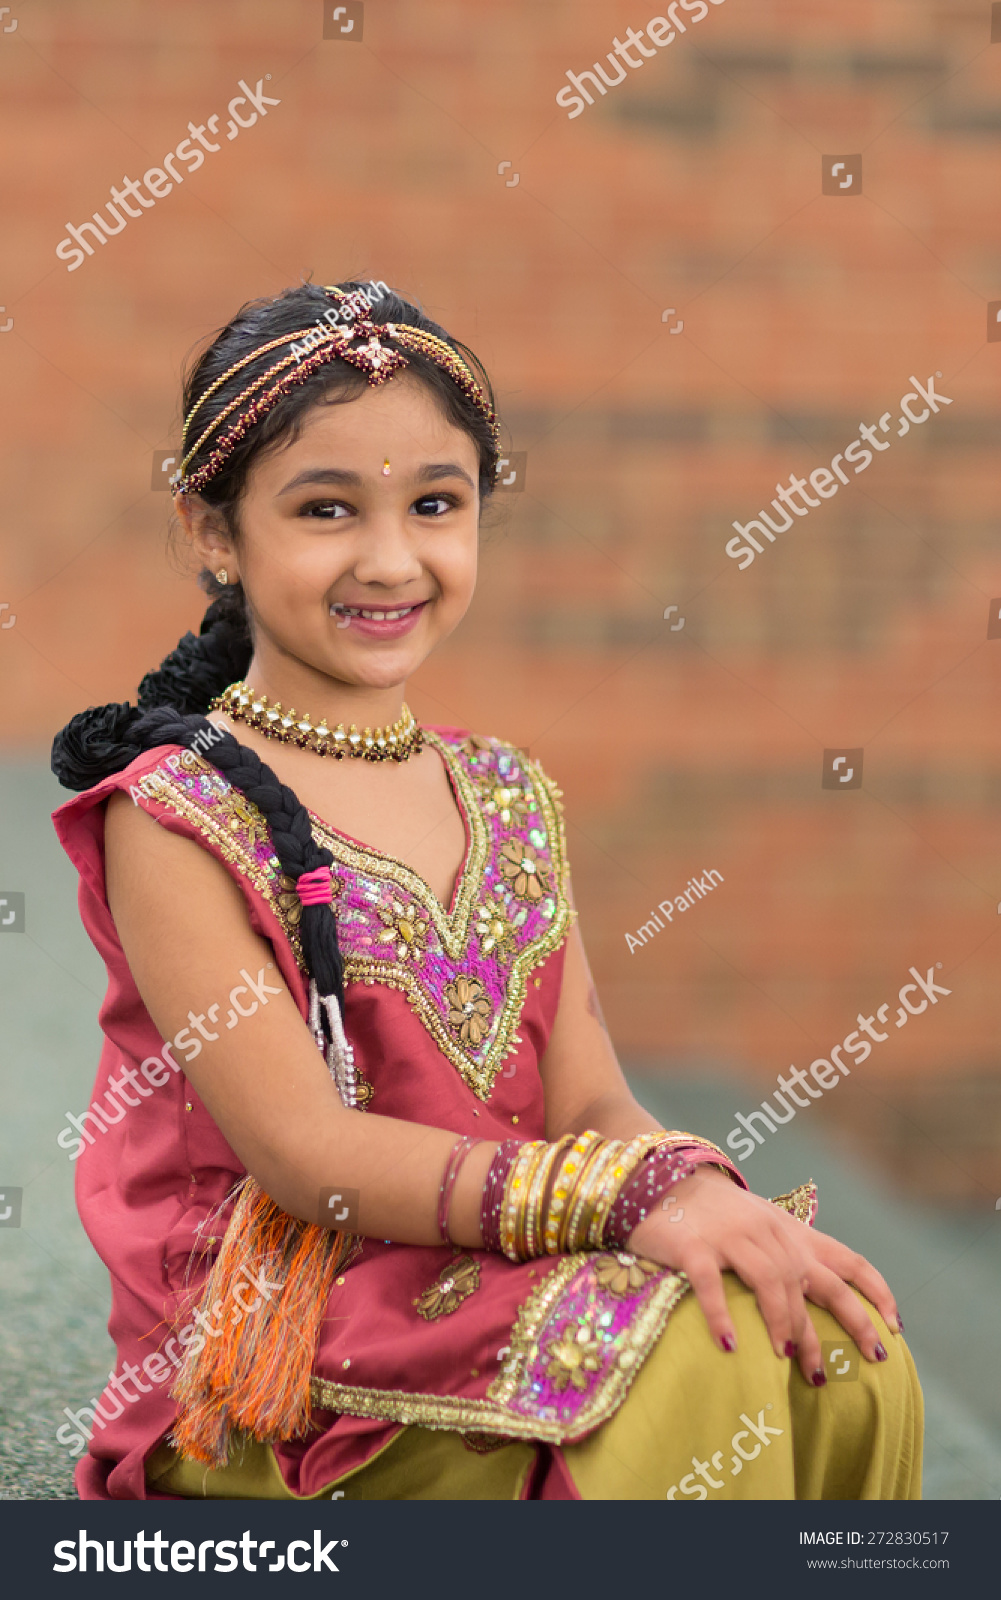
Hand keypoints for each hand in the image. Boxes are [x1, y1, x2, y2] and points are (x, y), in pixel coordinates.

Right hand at [627, 1167, 901, 1385]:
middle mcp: (770, 1234)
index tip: (895, 1328)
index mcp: (792, 1233)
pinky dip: (722, 1315)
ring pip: (772, 1283)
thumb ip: (792, 1257)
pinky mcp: (693, 1247)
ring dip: (786, 1324)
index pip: (848, 1261)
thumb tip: (828, 1301)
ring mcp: (732, 1238)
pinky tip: (731, 1345)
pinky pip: (711, 1284)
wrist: (664, 1179)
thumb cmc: (718, 1216)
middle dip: (850, 1321)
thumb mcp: (764, 1229)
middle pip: (819, 1280)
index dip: (876, 1293)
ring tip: (790, 1361)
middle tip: (866, 1360)